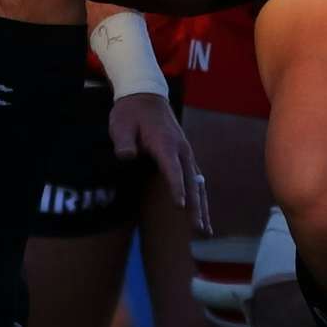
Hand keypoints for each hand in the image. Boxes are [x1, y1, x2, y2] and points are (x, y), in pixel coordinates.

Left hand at [110, 90, 207, 234]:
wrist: (145, 95)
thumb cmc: (130, 112)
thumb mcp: (120, 124)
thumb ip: (124, 141)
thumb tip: (127, 156)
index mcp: (165, 143)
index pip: (172, 169)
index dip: (176, 187)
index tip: (180, 206)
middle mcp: (181, 150)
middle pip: (192, 181)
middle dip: (196, 206)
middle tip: (198, 229)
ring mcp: (186, 153)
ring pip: (199, 184)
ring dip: (203, 207)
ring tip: (206, 231)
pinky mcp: (185, 157)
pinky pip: (196, 180)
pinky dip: (200, 198)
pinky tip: (202, 214)